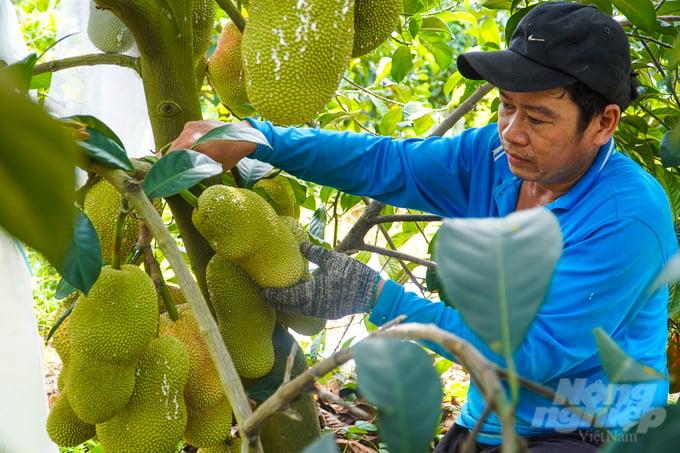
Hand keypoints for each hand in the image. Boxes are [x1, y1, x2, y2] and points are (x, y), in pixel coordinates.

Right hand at [168, 120, 256, 169]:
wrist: (242, 136)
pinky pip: (185, 135)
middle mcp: (189, 131)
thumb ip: (194, 169)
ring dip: (179, 150)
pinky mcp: (195, 122)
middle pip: (174, 147)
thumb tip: (180, 176)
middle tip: (168, 170)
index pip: (172, 155)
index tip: (163, 173)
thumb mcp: (212, 167)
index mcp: (192, 141)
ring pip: (179, 141)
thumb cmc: (229, 155)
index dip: (166, 165)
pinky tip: (190, 150)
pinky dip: (186, 142)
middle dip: (171, 159)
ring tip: (180, 161)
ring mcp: (191, 125)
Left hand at [262, 242, 382, 319]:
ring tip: (281, 298)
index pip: (287, 297)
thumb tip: (300, 244)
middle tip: (268, 295)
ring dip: (289, 306)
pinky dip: (300, 308)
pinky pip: (309, 313)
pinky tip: (299, 300)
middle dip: (278, 302)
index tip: (263, 291)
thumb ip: (315, 254)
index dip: (274, 295)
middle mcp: (315, 307)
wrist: (374, 294)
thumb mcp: (334, 259)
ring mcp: (323, 313)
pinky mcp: (330, 314)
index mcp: (313, 293)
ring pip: (299, 312)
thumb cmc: (354, 275)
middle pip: (290, 308)